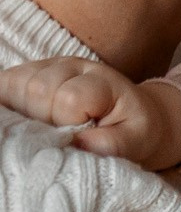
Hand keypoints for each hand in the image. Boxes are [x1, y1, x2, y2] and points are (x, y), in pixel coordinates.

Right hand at [0, 57, 180, 168]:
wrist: (135, 114)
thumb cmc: (134, 129)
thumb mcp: (137, 140)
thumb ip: (113, 143)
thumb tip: (79, 144)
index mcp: (101, 81)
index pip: (69, 97)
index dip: (66, 123)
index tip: (78, 138)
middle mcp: (73, 66)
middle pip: (36, 89)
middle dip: (41, 119)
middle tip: (57, 135)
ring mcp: (49, 66)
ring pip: (15, 84)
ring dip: (21, 111)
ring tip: (41, 127)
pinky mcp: (30, 73)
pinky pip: (5, 84)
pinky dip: (8, 104)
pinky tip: (21, 118)